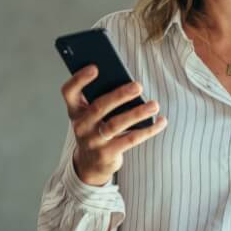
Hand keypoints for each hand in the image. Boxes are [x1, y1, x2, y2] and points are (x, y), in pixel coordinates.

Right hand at [61, 65, 166, 185]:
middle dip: (120, 95)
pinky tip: (161, 121)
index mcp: (75, 110)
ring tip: (154, 105)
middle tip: (138, 85)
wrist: (90, 163)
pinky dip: (148, 130)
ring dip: (137, 113)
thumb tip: (131, 85)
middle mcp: (81, 125)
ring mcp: (93, 141)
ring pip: (116, 124)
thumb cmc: (96, 128)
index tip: (95, 67)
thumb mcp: (92, 114)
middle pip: (99, 107)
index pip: (69, 91)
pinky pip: (130, 139)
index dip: (79, 79)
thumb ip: (102, 98)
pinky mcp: (107, 154)